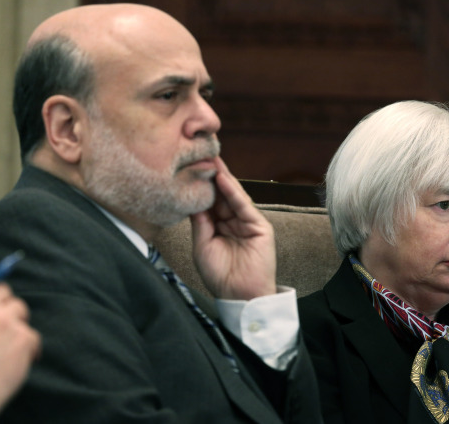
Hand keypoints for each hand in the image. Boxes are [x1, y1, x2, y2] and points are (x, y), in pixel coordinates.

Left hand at [191, 157, 276, 299]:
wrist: (239, 296)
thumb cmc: (219, 276)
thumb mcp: (202, 245)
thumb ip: (199, 221)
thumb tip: (191, 197)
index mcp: (218, 226)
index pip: (209, 200)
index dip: (200, 184)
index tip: (188, 166)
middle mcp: (233, 220)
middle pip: (221, 193)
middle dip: (211, 174)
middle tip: (199, 152)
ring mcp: (247, 222)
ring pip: (232, 196)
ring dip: (221, 177)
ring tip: (210, 158)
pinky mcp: (259, 226)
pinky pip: (243, 206)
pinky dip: (233, 192)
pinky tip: (222, 179)